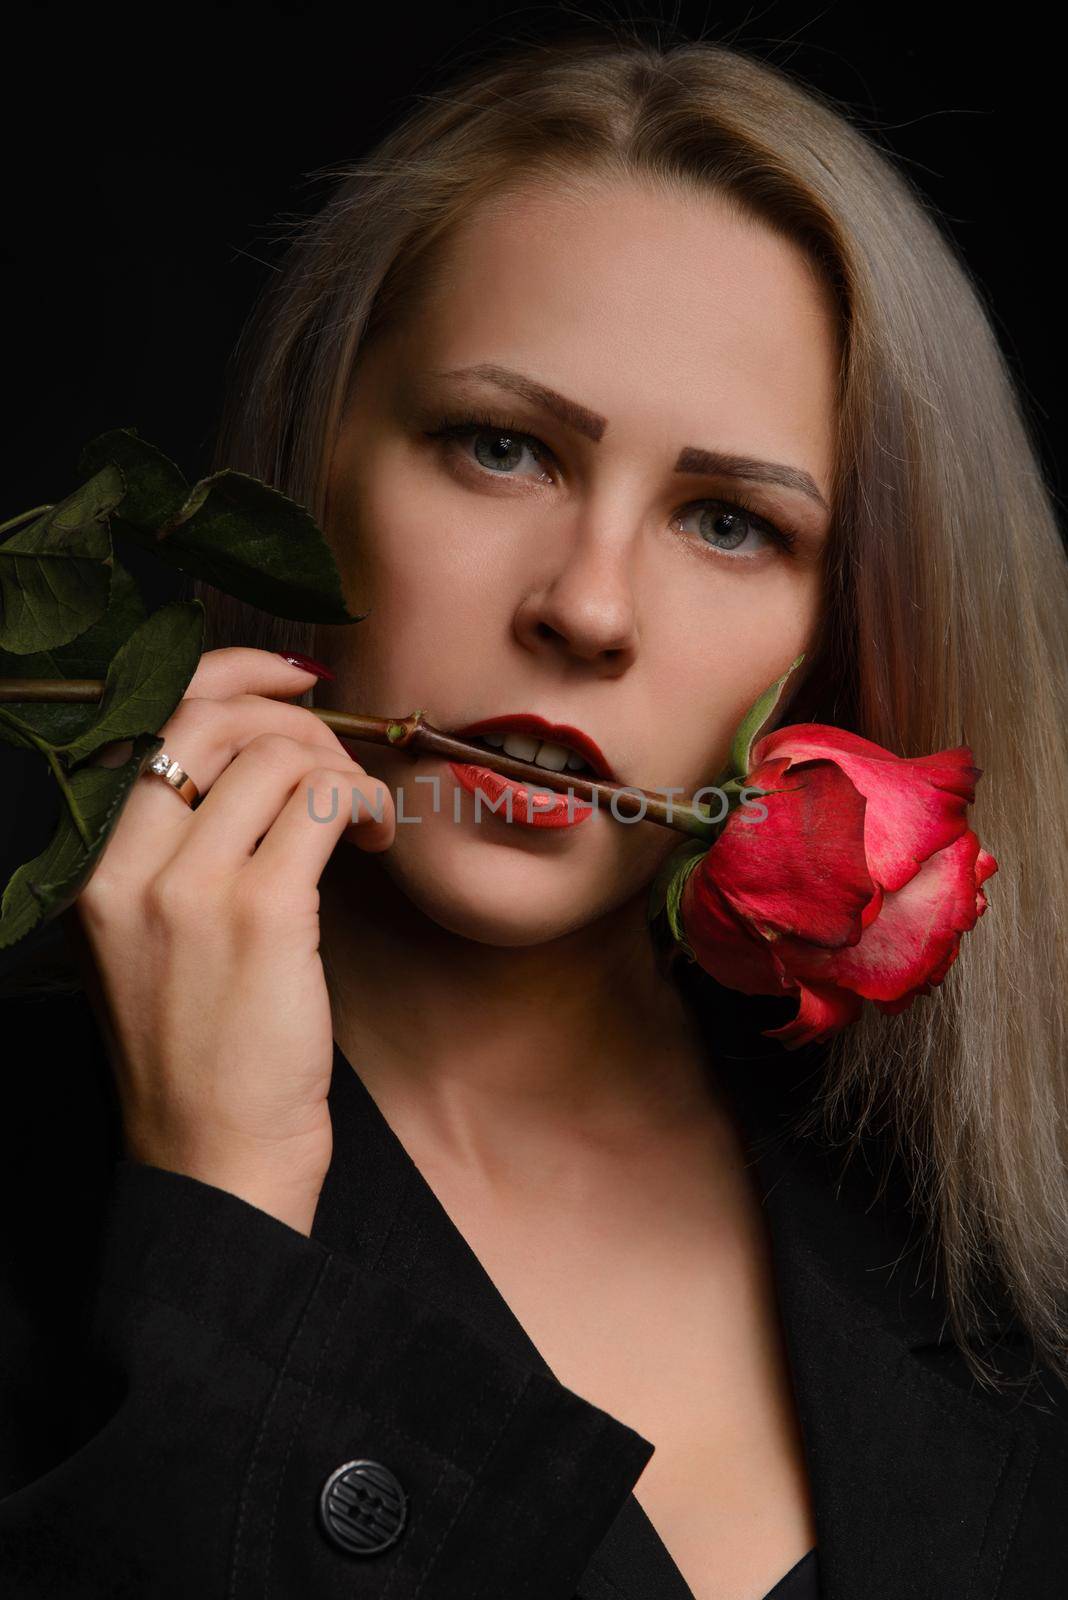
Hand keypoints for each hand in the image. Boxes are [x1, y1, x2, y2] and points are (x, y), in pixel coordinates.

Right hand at [65, 647, 394, 1234]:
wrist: (215, 1163)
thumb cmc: (199, 1055)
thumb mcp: (149, 945)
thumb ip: (176, 853)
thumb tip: (263, 758)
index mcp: (91, 869)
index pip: (151, 721)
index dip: (229, 673)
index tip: (293, 677)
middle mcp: (125, 869)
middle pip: (210, 718)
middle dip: (293, 712)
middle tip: (341, 751)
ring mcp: (189, 891)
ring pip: (276, 755)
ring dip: (341, 764)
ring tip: (362, 816)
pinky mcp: (261, 917)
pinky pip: (322, 803)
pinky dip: (363, 801)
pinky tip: (375, 836)